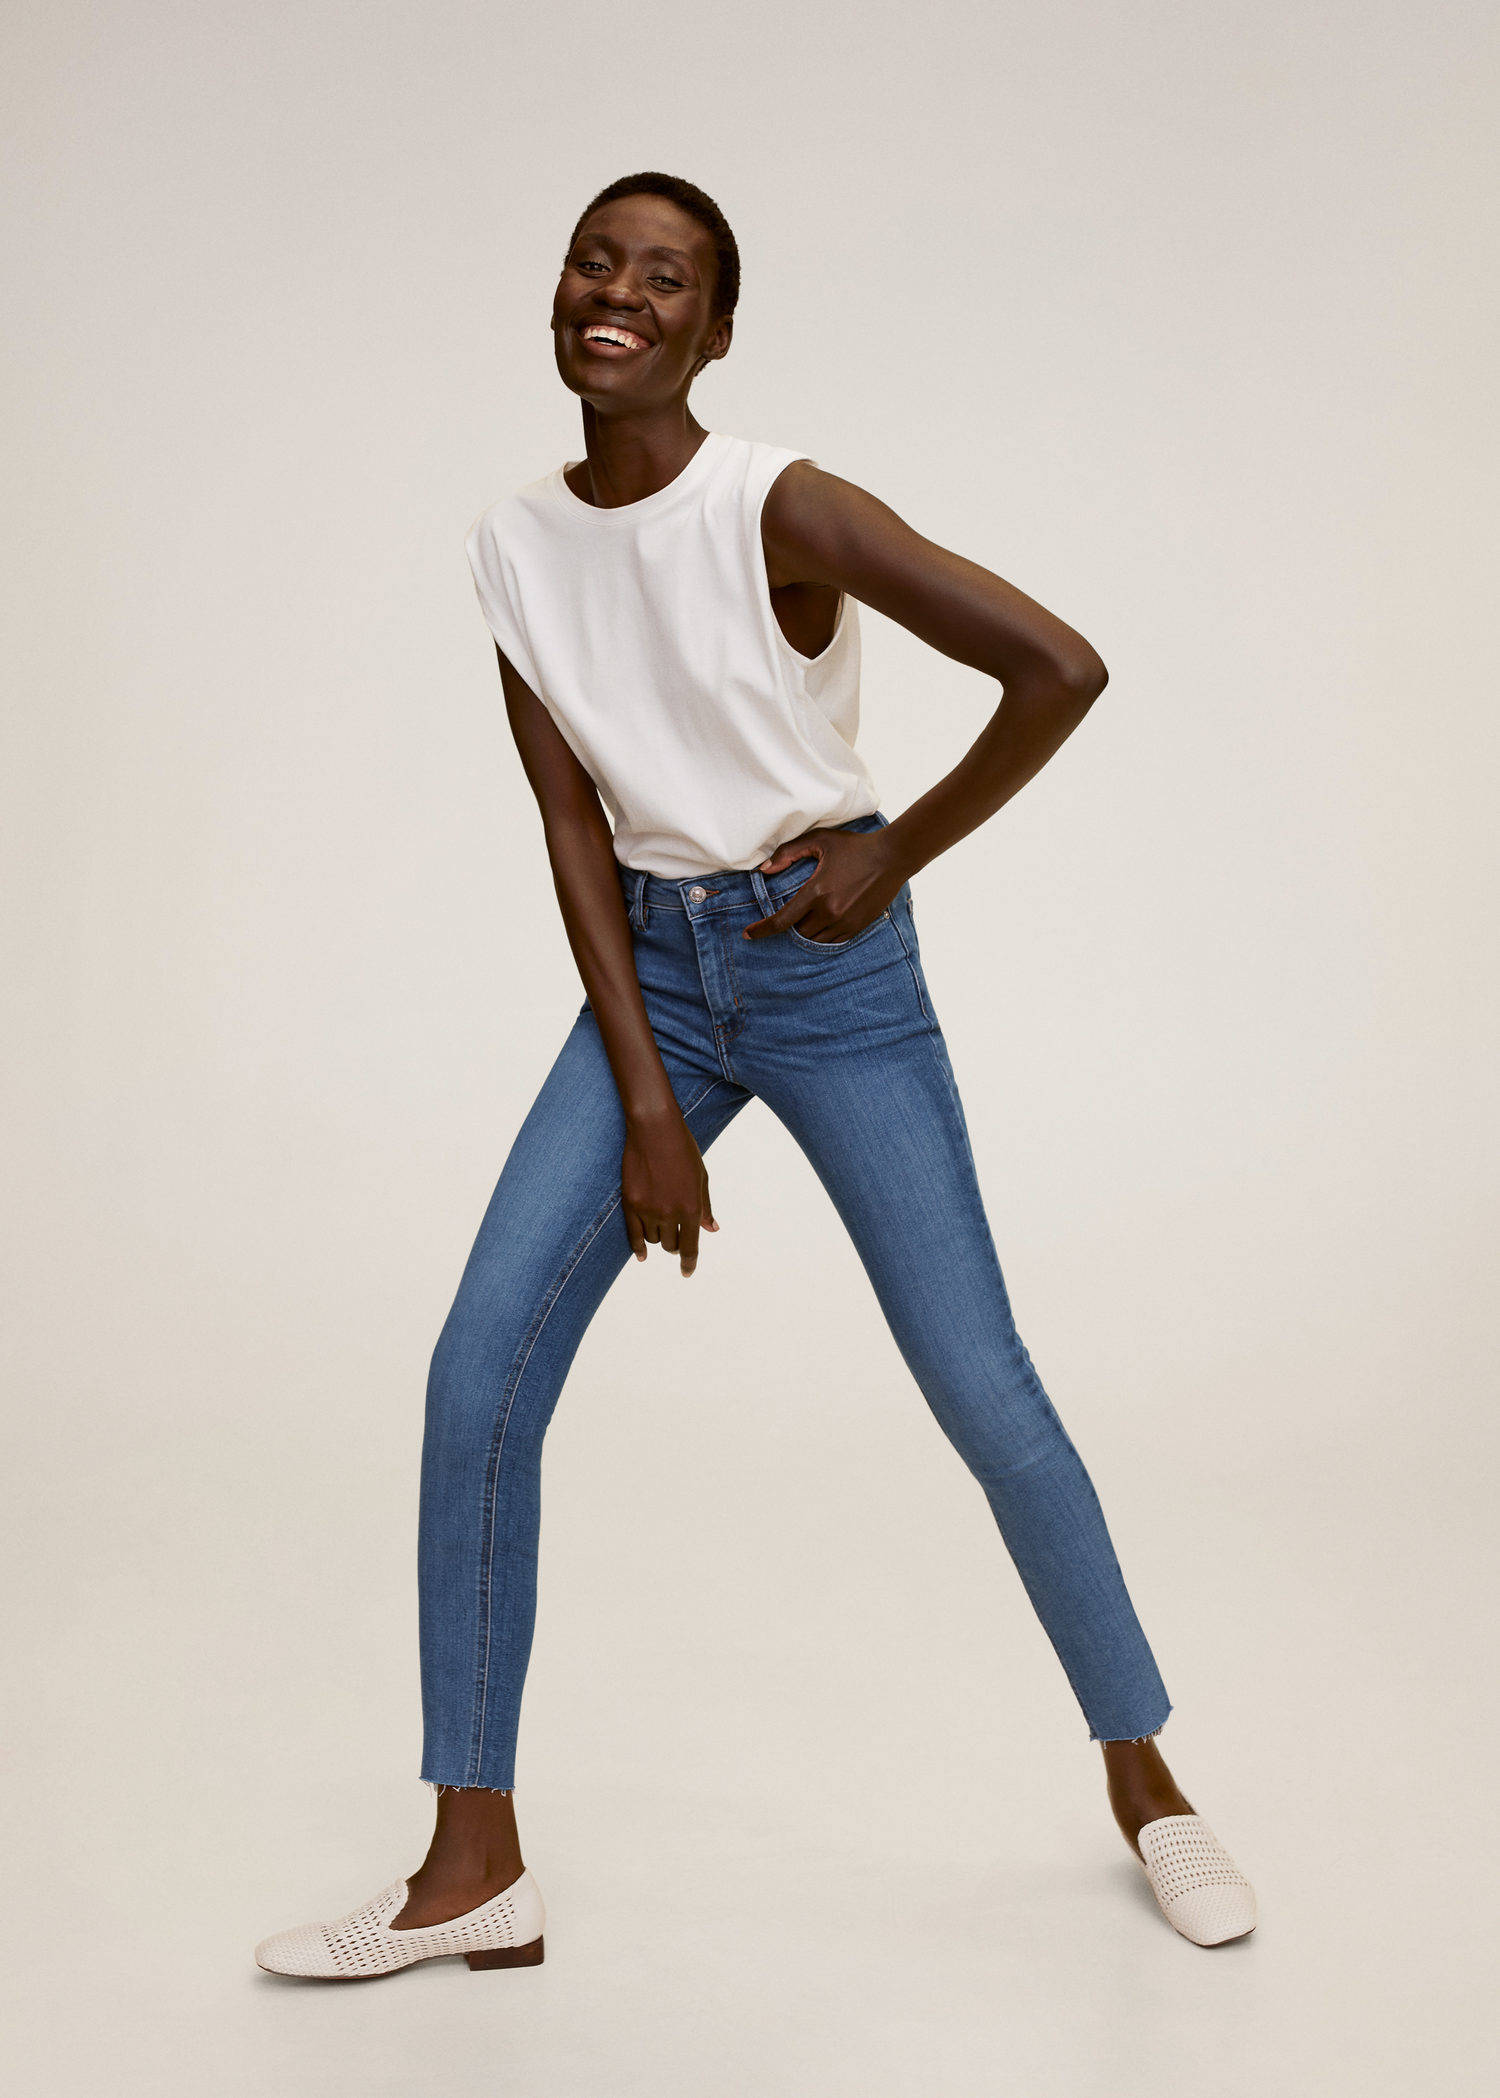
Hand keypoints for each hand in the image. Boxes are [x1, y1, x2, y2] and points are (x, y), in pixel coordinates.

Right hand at [621, 1103, 718, 1276]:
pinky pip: (633, 1235)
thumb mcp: (701, 1177)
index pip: (691, 1246)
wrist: (654, 1129)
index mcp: (691, 1207)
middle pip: (670, 1244)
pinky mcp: (630, 1203)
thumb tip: (711, 1230)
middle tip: (676, 1238)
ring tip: (662, 1227)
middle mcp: (669, 1213)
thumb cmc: (683, 1150)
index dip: (689, 1262)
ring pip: (653, 1240)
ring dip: (659, 1238)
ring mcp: (648, 1209)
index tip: (687, 1272)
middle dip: (675, 1244)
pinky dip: (638, 1248)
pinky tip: (641, 1256)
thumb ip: (704, 1206)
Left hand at [741, 827, 902, 943]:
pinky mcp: (857, 927)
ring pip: (813, 940)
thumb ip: (788, 852)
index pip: (782, 921)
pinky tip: (820, 924)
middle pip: (797, 932)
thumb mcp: (820, 840)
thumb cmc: (855, 846)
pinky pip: (831, 942)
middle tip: (786, 915)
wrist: (892, 857)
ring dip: (804, 932)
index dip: (761, 930)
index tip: (748, 934)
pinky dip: (821, 936)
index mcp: (817, 892)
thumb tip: (764, 869)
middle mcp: (830, 912)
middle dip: (788, 926)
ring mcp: (845, 922)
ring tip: (804, 919)